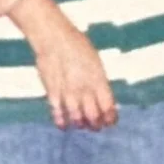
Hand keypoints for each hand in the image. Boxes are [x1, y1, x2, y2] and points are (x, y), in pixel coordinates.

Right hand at [16, 0, 115, 129]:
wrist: (54, 38)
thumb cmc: (77, 45)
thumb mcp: (95, 62)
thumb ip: (99, 81)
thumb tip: (102, 97)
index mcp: (98, 80)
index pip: (108, 107)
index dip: (110, 118)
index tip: (110, 121)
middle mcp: (84, 90)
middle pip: (93, 118)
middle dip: (96, 125)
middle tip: (96, 126)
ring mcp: (68, 93)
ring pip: (77, 120)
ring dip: (81, 125)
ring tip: (82, 124)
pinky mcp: (52, 94)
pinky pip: (58, 115)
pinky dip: (62, 123)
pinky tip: (64, 125)